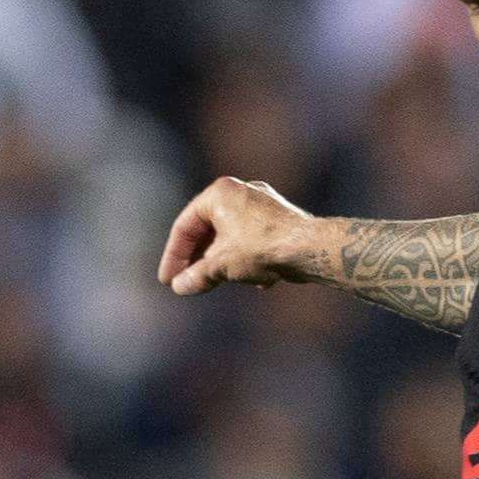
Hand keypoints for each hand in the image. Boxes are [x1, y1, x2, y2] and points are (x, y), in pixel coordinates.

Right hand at [157, 177, 327, 294]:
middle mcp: (241, 191)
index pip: (185, 225)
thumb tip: (181, 286)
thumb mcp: (222, 265)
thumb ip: (197, 276)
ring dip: (221, 261)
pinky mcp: (280, 219)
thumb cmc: (263, 248)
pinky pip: (253, 239)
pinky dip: (246, 258)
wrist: (311, 248)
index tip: (168, 280)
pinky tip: (252, 280)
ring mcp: (263, 204)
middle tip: (187, 282)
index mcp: (219, 192)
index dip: (173, 256)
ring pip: (231, 235)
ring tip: (216, 282)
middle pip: (208, 229)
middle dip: (198, 259)